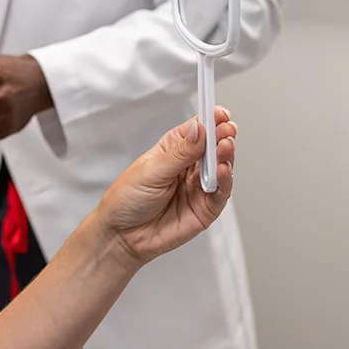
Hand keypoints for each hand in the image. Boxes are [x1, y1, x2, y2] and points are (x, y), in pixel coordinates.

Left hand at [96, 106, 237, 265]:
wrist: (122, 235)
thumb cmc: (128, 199)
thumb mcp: (151, 171)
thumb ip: (179, 153)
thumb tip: (199, 130)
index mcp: (173, 150)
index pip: (197, 131)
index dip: (209, 120)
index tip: (219, 112)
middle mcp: (189, 166)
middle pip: (213, 147)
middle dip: (222, 137)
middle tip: (226, 130)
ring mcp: (199, 187)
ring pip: (222, 167)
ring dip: (226, 156)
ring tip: (224, 147)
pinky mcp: (206, 208)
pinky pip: (221, 193)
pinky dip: (225, 181)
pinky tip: (222, 171)